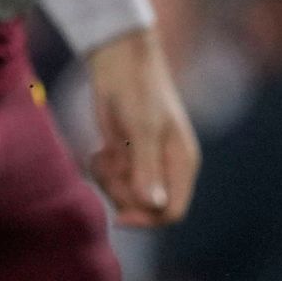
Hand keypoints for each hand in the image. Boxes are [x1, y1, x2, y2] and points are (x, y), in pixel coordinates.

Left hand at [83, 29, 199, 223]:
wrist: (118, 60)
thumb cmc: (137, 89)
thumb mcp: (142, 128)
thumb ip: (147, 167)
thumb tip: (153, 205)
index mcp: (182, 164)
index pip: (172, 212)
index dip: (146, 219)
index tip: (118, 216)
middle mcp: (166, 168)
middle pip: (143, 208)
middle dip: (121, 193)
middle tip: (109, 166)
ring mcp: (144, 163)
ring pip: (124, 196)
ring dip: (109, 180)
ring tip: (104, 153)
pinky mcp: (125, 156)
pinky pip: (111, 180)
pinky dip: (102, 170)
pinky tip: (99, 150)